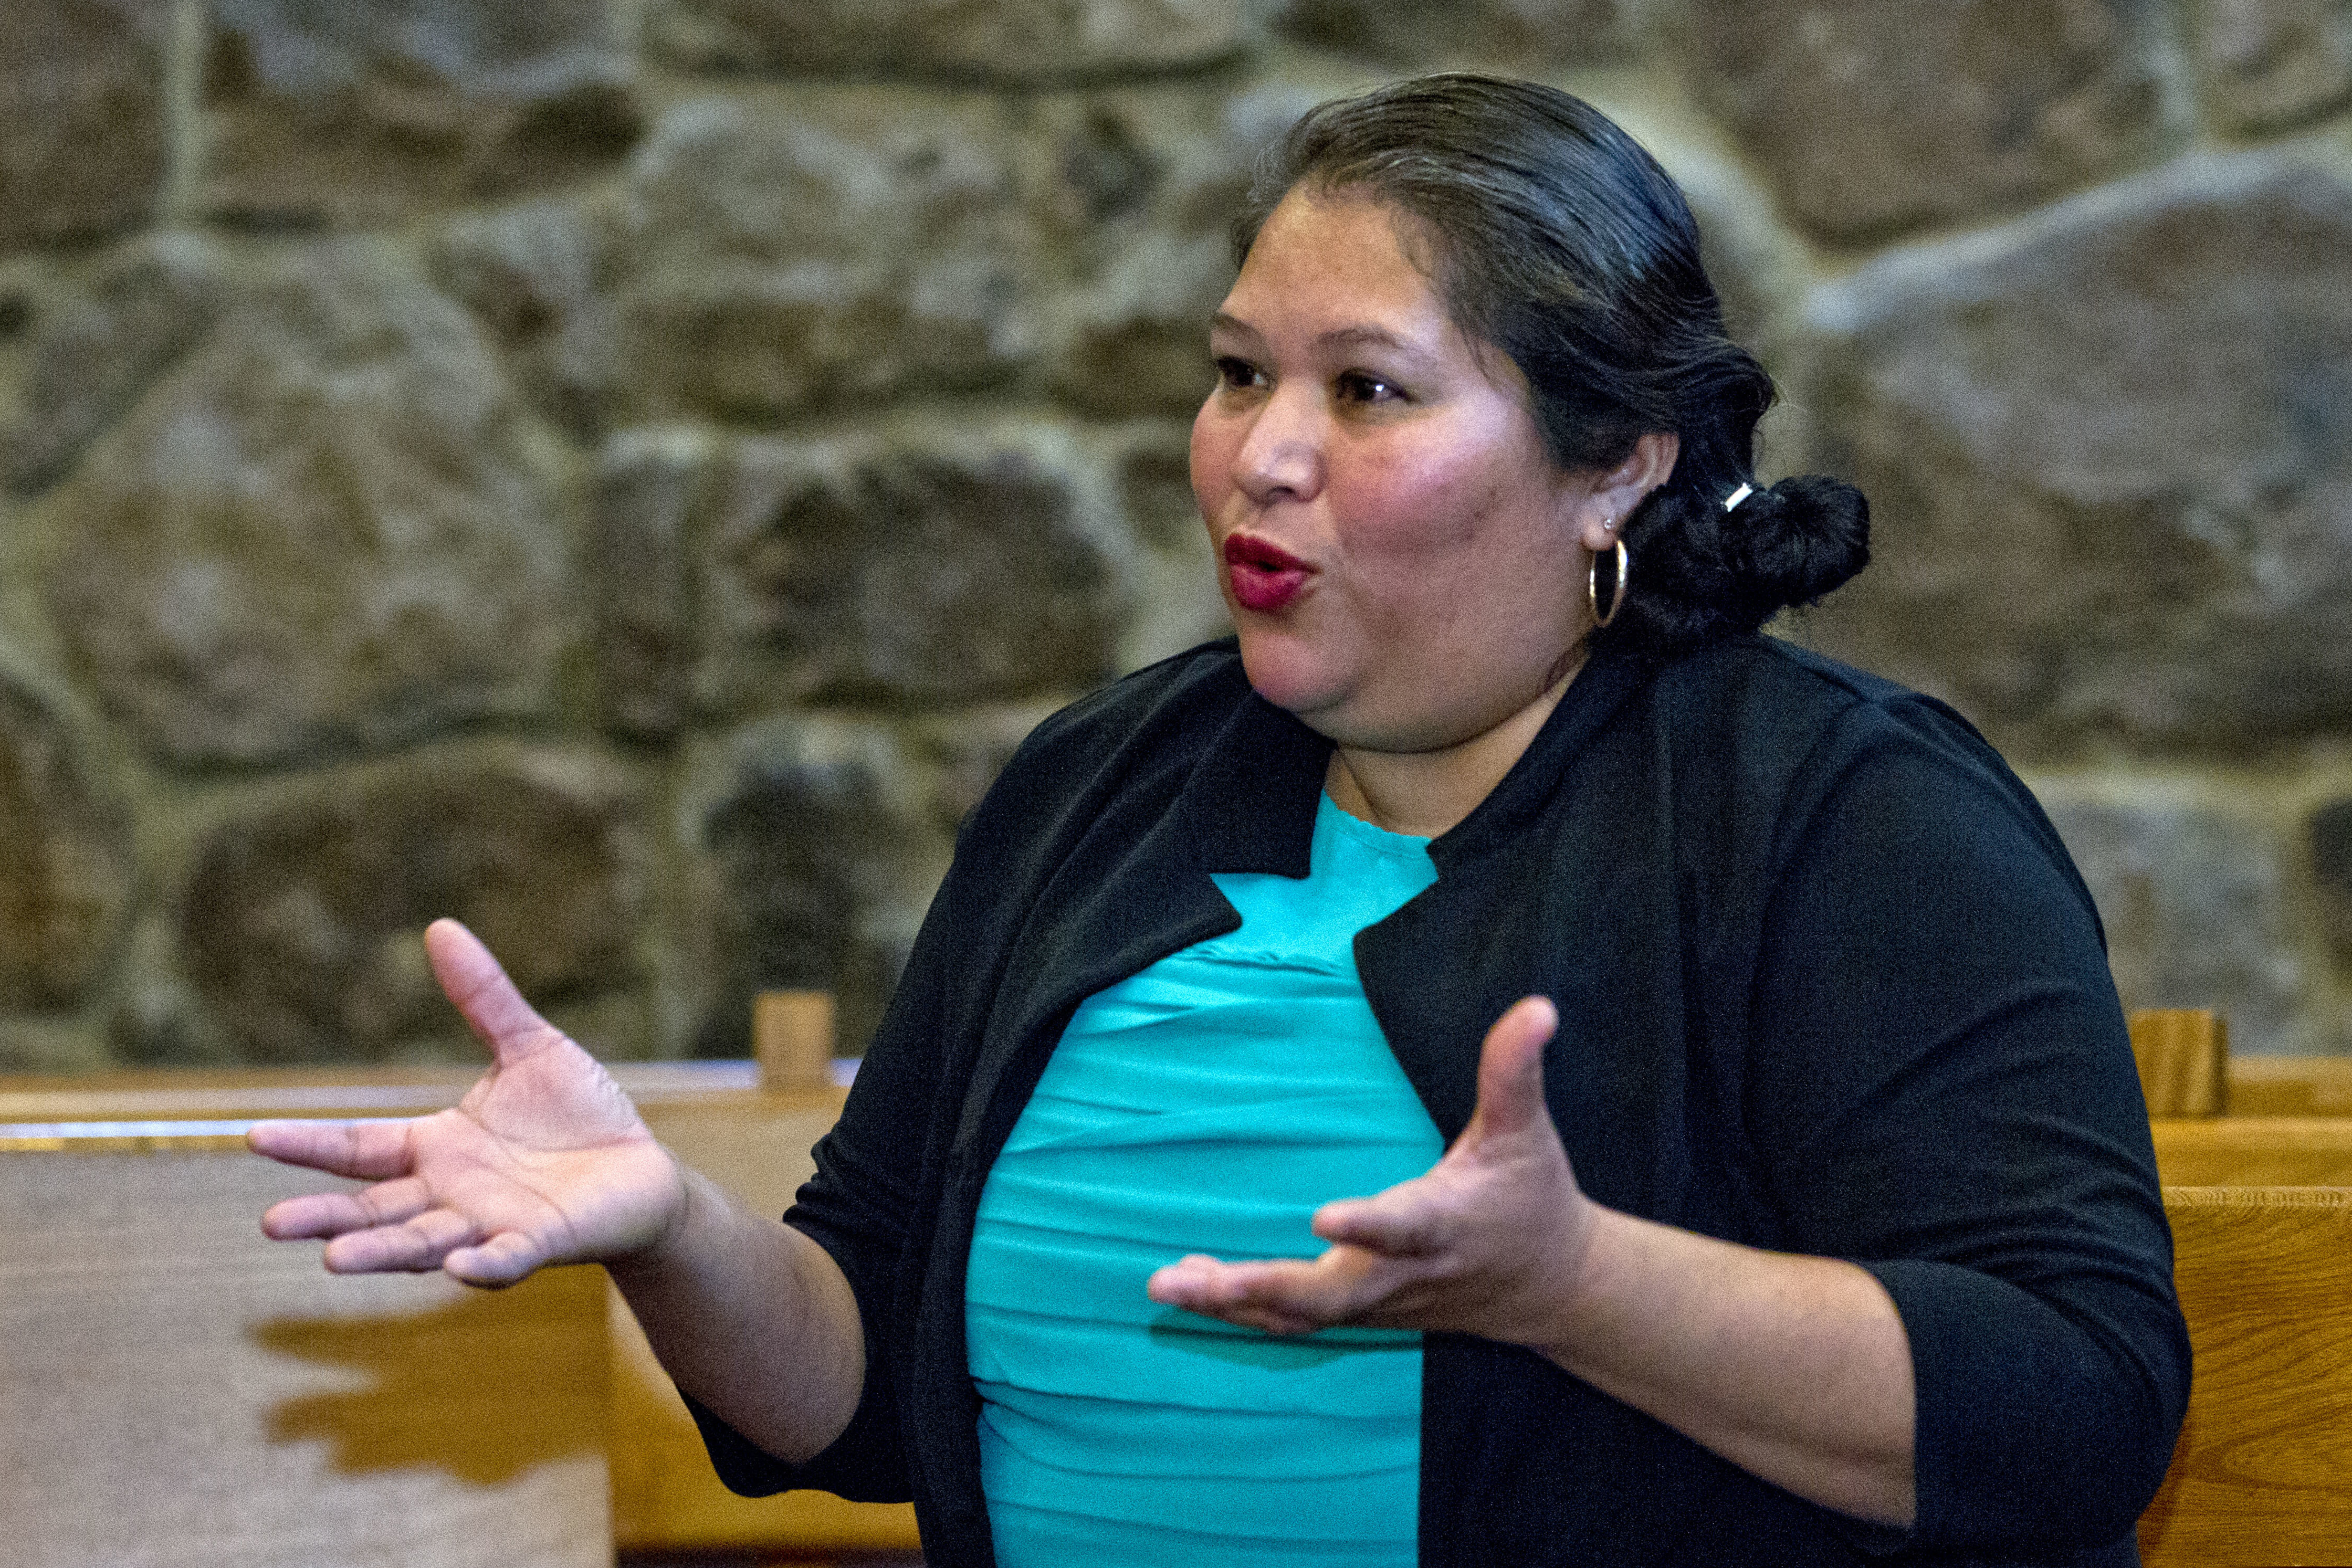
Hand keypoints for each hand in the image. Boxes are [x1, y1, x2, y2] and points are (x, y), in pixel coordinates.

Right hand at [249, 919, 684, 1286]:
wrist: (641, 1171)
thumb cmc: (579, 1115)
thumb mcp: (528, 1047)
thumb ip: (484, 998)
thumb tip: (440, 927)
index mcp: (435, 1147)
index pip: (359, 1147)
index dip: (310, 1144)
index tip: (254, 1136)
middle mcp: (449, 1194)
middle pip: (374, 1209)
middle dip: (326, 1217)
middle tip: (273, 1222)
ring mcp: (491, 1224)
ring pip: (424, 1242)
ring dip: (383, 1252)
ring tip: (333, 1259)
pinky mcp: (544, 1243)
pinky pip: (506, 1259)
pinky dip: (484, 1265)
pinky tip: (460, 1265)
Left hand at [1147, 994, 1595, 1346]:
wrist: (1553, 1289)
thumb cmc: (1533, 1198)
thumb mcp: (1525, 1131)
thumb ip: (1514, 1070)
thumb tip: (1536, 1007)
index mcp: (1443, 1225)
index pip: (1404, 1228)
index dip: (1367, 1226)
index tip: (1320, 1218)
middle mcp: (1404, 1274)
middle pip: (1330, 1294)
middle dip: (1261, 1286)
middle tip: (1192, 1278)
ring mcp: (1378, 1302)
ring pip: (1300, 1317)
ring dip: (1233, 1302)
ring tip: (1167, 1283)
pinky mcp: (1362, 1314)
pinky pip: (1294, 1321)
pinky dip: (1241, 1310)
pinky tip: (1190, 1288)